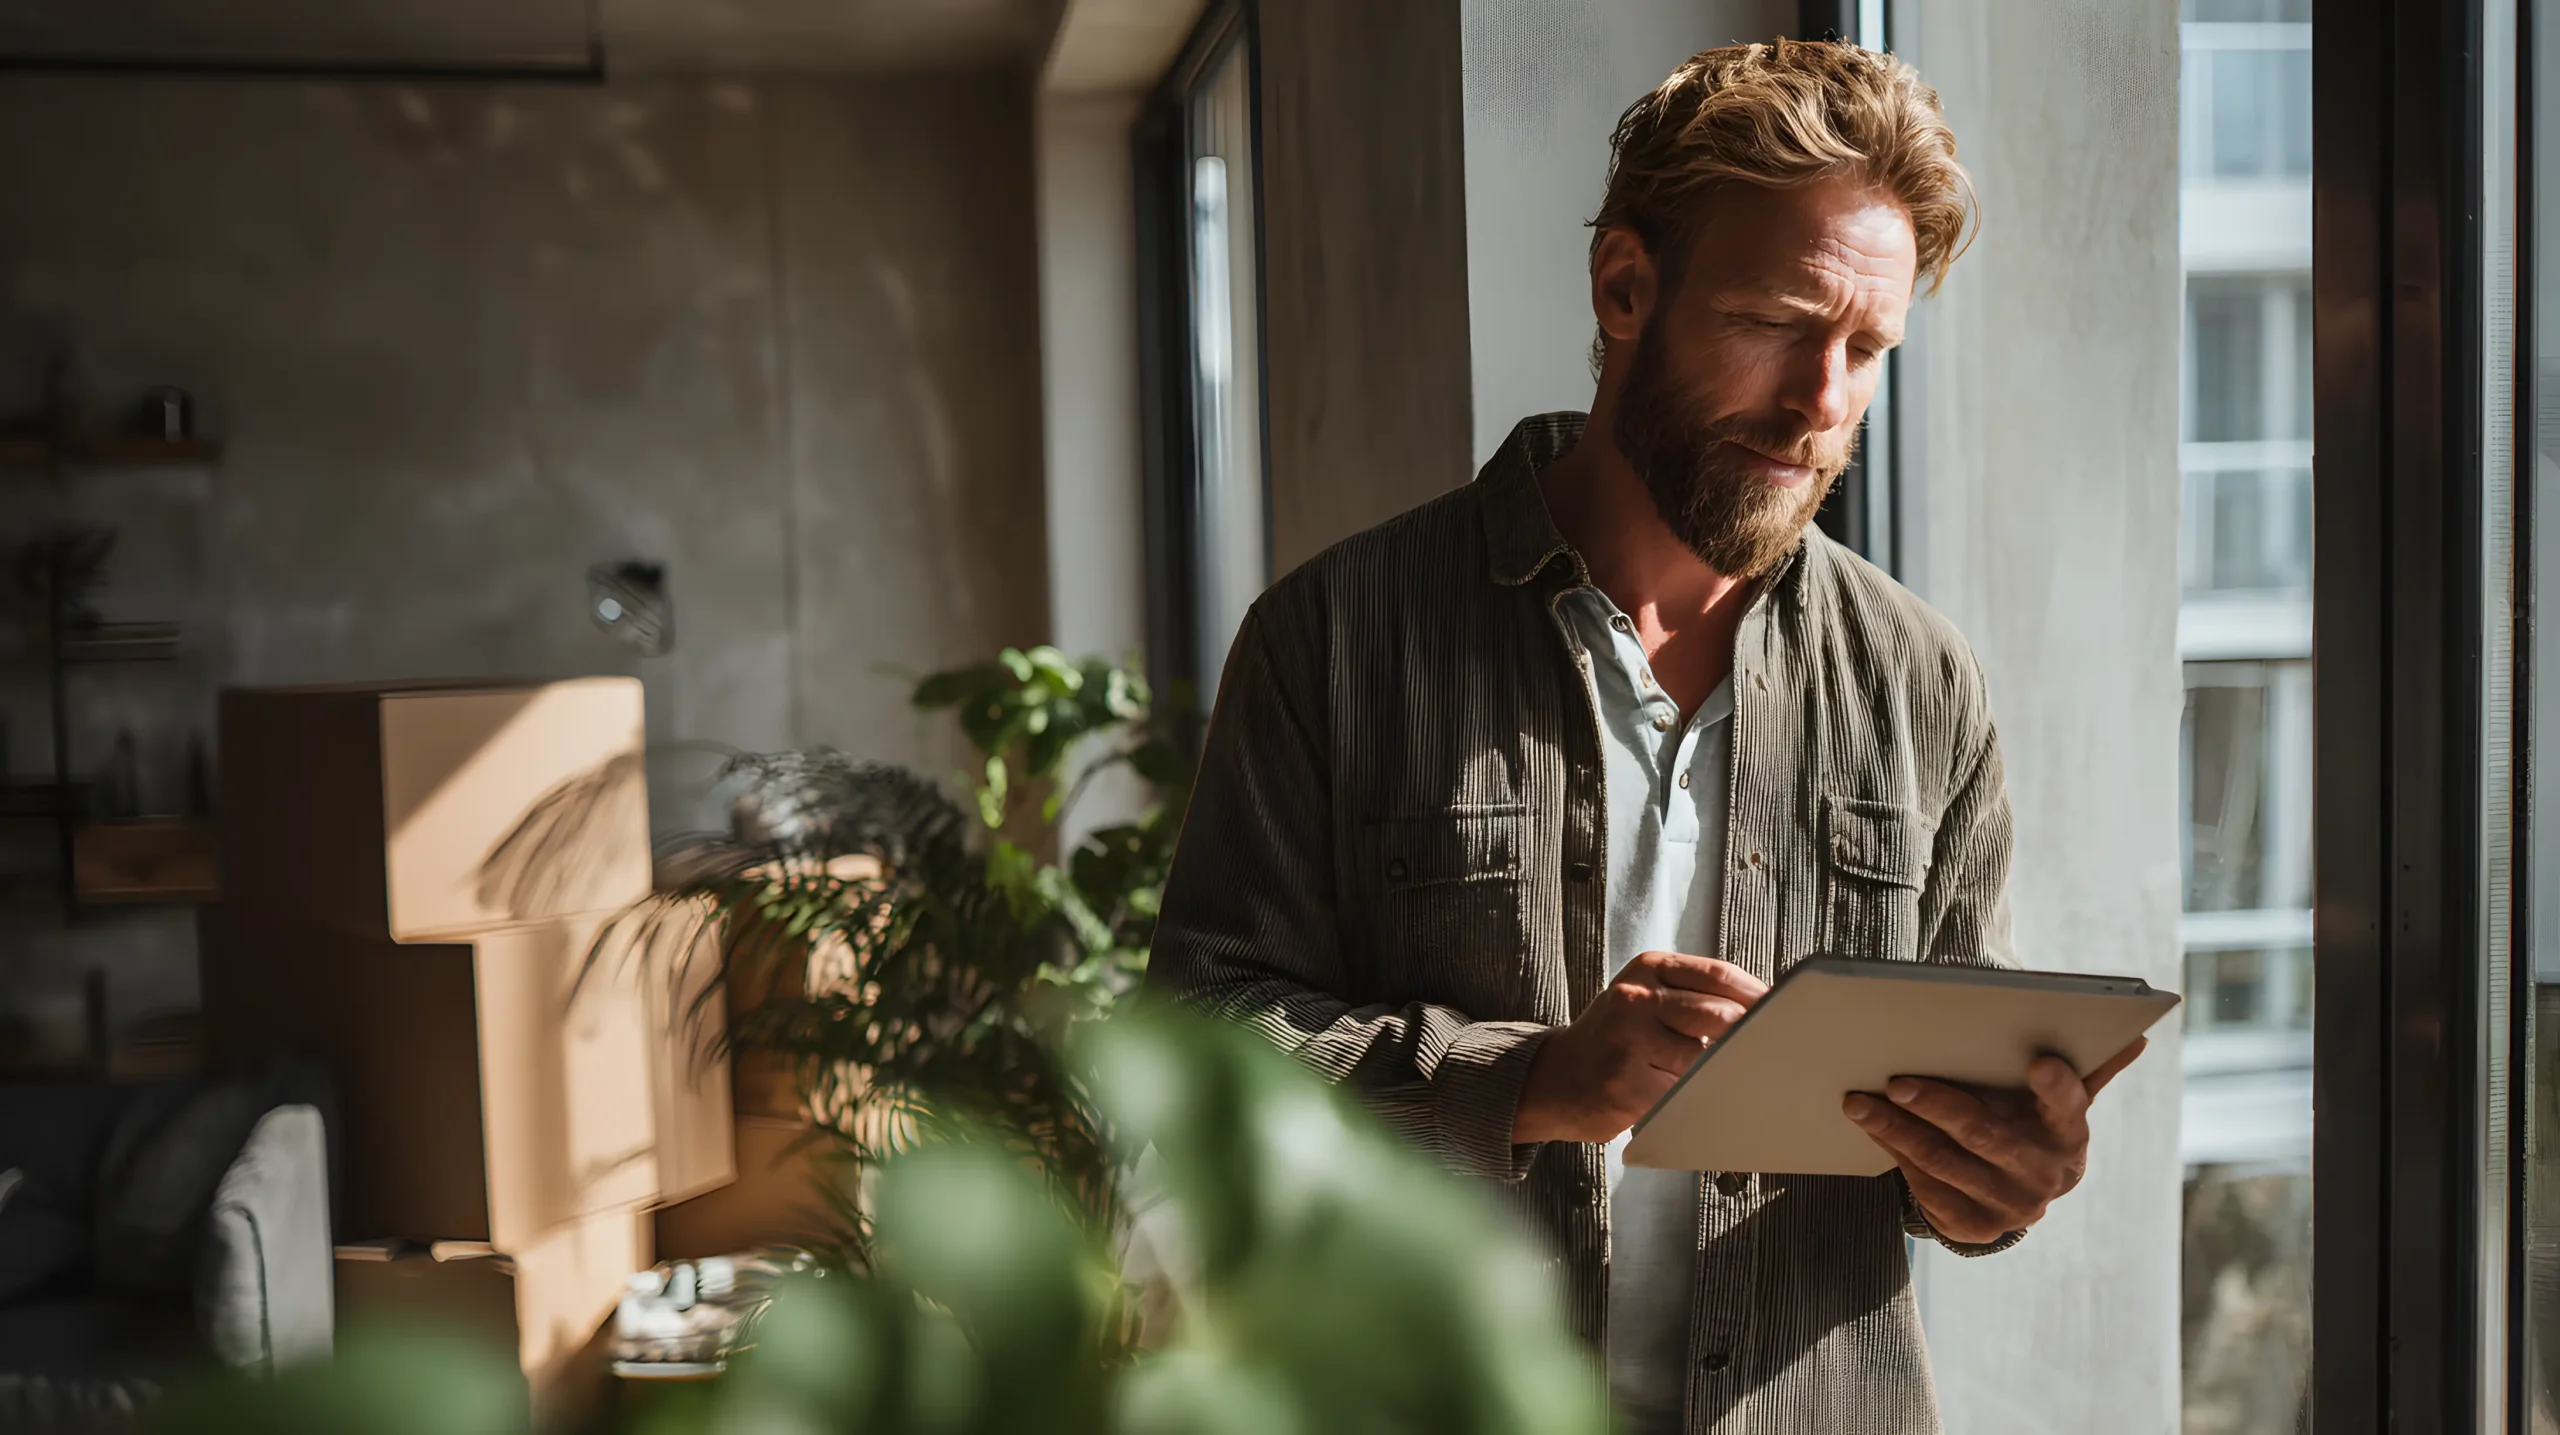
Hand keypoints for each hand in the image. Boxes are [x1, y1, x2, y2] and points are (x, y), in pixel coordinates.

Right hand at [1511, 952, 1768, 1143]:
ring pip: (1705, 1059)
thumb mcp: (1645, 997)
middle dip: (1745, 1038)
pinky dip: (1692, 1098)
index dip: (1758, 996)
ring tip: (1697, 1075)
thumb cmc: (1613, 1038)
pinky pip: (1683, 1093)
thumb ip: (1694, 996)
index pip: (1719, 975)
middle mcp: (1635, 999)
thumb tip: (1765, 1010)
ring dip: (1713, 1072)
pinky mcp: (1628, 1085)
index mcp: (1647, 970)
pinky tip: (1676, 1096)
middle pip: (1720, 1015)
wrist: (1554, 1079)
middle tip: (1760, 1051)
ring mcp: (1629, 1042)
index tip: (1784, 1012)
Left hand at [1843, 1038, 2147, 1244]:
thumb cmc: (2033, 1123)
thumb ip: (2087, 1067)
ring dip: (1895, 1130)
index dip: (2056, 1085)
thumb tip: (2139, 1035)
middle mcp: (2046, 1174)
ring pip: (1943, 1162)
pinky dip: (1896, 1156)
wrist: (2021, 1194)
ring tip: (1858, 1101)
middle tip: (1894, 1079)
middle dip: (1935, 1103)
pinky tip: (1872, 1131)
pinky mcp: (1977, 1228)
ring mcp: (2012, 1207)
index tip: (2039, 1062)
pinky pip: (1927, 1189)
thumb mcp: (2059, 1101)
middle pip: (1983, 1133)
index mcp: (2070, 1131)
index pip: (2069, 1103)